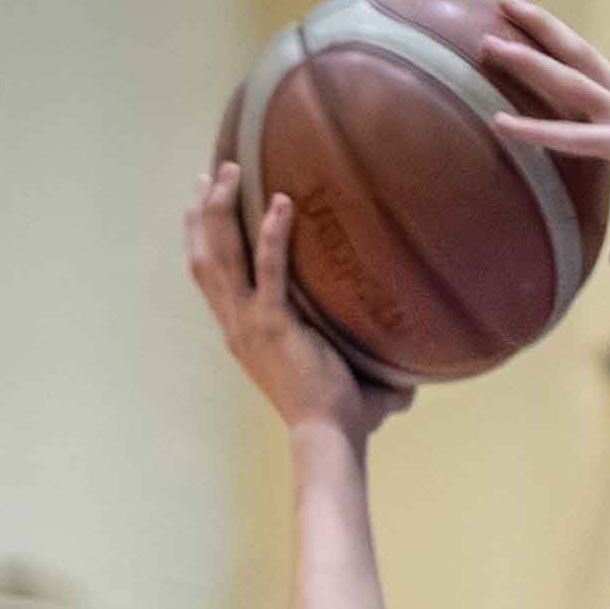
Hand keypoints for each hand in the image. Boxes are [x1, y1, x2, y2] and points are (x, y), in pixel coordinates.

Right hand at [186, 133, 409, 449]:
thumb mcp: (335, 372)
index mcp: (241, 333)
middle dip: (204, 209)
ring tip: (233, 170)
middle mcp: (236, 325)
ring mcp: (250, 324)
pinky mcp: (274, 325)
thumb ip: (360, 359)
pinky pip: (269, 269)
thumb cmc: (339, 415)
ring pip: (220, 255)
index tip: (202, 200)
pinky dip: (273, 234)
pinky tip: (283, 201)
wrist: (331, 438)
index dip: (200, 234)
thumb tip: (409, 371)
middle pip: (204, 256)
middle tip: (215, 170)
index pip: (207, 275)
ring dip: (223, 208)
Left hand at [479, 0, 609, 272]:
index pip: (592, 73)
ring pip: (569, 81)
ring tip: (487, 44)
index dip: (562, 48)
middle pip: (578, 57)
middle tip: (505, 2)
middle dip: (540, 28)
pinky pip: (571, 137)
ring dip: (527, 60)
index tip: (532, 25)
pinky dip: (534, 129)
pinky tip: (500, 122)